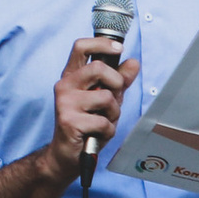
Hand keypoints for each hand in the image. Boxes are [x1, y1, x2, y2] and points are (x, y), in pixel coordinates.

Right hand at [49, 36, 139, 178]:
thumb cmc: (86, 123)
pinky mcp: (69, 121)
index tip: (119, 48)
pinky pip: (103, 121)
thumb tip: (133, 62)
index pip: (81, 46)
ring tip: (103, 121)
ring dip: (113, 113)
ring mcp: (65, 102)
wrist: (67, 154)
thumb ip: (119, 80)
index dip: (102, 43)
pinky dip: (107, 130)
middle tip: (113, 96)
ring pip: (105, 97)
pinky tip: (97, 134)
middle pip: (98, 67)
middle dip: (116, 82)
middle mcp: (65, 85)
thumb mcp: (106, 99)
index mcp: (72, 76)